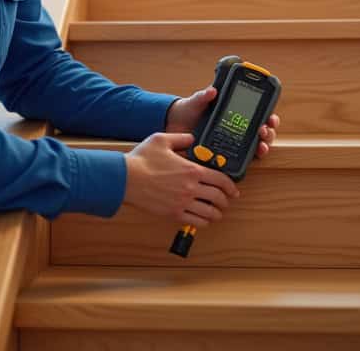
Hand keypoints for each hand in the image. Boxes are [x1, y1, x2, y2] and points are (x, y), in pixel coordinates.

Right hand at [123, 132, 239, 227]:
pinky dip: (203, 222)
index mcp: (192, 170)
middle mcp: (191, 188)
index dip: (231, 186)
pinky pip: (195, 222)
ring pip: (209, 212)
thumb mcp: (162, 139)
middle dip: (225, 201)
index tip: (233, 189)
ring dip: (216, 213)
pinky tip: (203, 220)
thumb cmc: (142, 159)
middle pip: (218, 197)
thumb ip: (181, 137)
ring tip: (217, 213)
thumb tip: (191, 138)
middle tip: (226, 201)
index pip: (220, 180)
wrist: (125, 178)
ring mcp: (182, 202)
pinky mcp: (173, 213)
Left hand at [166, 86, 282, 159]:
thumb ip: (204, 96)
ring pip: (256, 145)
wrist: (176, 125)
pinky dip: (250, 159)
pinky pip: (242, 158)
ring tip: (261, 145)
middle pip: (262, 130)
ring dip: (263, 145)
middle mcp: (239, 126)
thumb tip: (212, 90)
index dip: (269, 114)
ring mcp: (234, 141)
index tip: (271, 116)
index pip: (259, 112)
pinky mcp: (226, 154)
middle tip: (263, 130)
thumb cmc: (190, 109)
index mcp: (236, 110)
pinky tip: (251, 158)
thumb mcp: (197, 101)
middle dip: (268, 131)